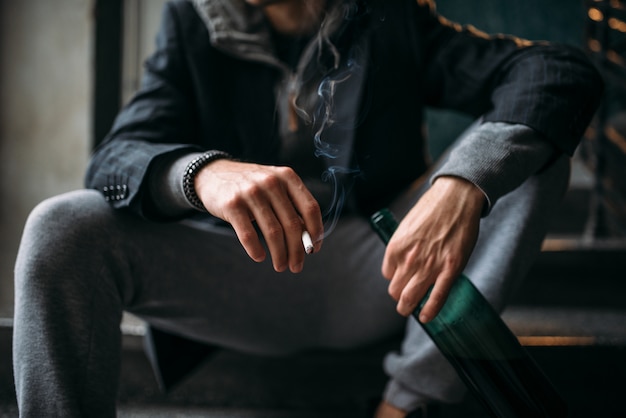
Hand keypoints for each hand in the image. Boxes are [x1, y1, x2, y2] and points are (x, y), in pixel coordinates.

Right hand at [195, 159, 322, 272]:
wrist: (212, 174)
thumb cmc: (251, 187)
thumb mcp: (274, 187)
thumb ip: (292, 207)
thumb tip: (309, 240)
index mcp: (287, 177)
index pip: (310, 208)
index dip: (315, 232)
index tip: (314, 249)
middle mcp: (271, 182)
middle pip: (292, 224)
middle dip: (297, 251)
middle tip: (297, 266)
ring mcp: (250, 192)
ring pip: (273, 232)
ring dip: (279, 255)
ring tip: (281, 266)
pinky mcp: (232, 204)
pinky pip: (248, 234)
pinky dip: (256, 250)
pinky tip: (259, 257)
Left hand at [381, 176, 483, 320]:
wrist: (456, 197)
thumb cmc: (432, 209)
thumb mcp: (406, 226)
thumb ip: (402, 247)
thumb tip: (401, 264)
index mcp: (396, 247)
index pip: (388, 276)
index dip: (395, 279)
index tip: (403, 279)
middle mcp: (409, 259)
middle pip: (396, 291)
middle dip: (399, 297)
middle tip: (404, 301)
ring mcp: (430, 265)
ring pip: (411, 298)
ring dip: (408, 308)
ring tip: (410, 311)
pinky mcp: (450, 269)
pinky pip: (437, 297)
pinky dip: (430, 311)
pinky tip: (426, 318)